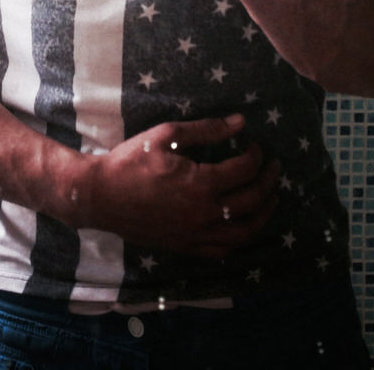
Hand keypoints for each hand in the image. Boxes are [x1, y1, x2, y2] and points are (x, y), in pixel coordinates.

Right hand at [78, 115, 279, 257]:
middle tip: (274, 167)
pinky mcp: (184, 246)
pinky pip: (221, 250)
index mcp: (200, 185)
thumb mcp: (167, 135)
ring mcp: (195, 235)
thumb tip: (240, 122)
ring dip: (263, 214)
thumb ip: (207, 130)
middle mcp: (204, 215)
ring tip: (270, 198)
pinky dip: (239, 238)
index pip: (244, 171)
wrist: (100, 195)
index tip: (255, 144)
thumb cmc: (131, 160)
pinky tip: (242, 225)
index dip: (256, 155)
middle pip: (251, 201)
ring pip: (243, 232)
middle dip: (268, 181)